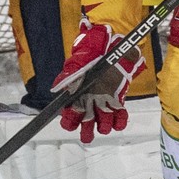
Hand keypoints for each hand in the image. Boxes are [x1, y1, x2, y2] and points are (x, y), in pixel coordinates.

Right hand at [51, 22, 144, 142]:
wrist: (112, 46)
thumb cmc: (92, 53)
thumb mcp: (79, 60)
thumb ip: (69, 73)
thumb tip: (59, 87)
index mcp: (76, 96)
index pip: (69, 118)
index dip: (70, 121)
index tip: (75, 117)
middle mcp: (88, 103)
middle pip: (85, 127)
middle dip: (87, 132)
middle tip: (90, 126)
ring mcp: (103, 103)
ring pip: (102, 125)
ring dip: (104, 124)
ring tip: (107, 112)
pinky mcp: (117, 102)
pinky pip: (119, 120)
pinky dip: (120, 120)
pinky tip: (119, 113)